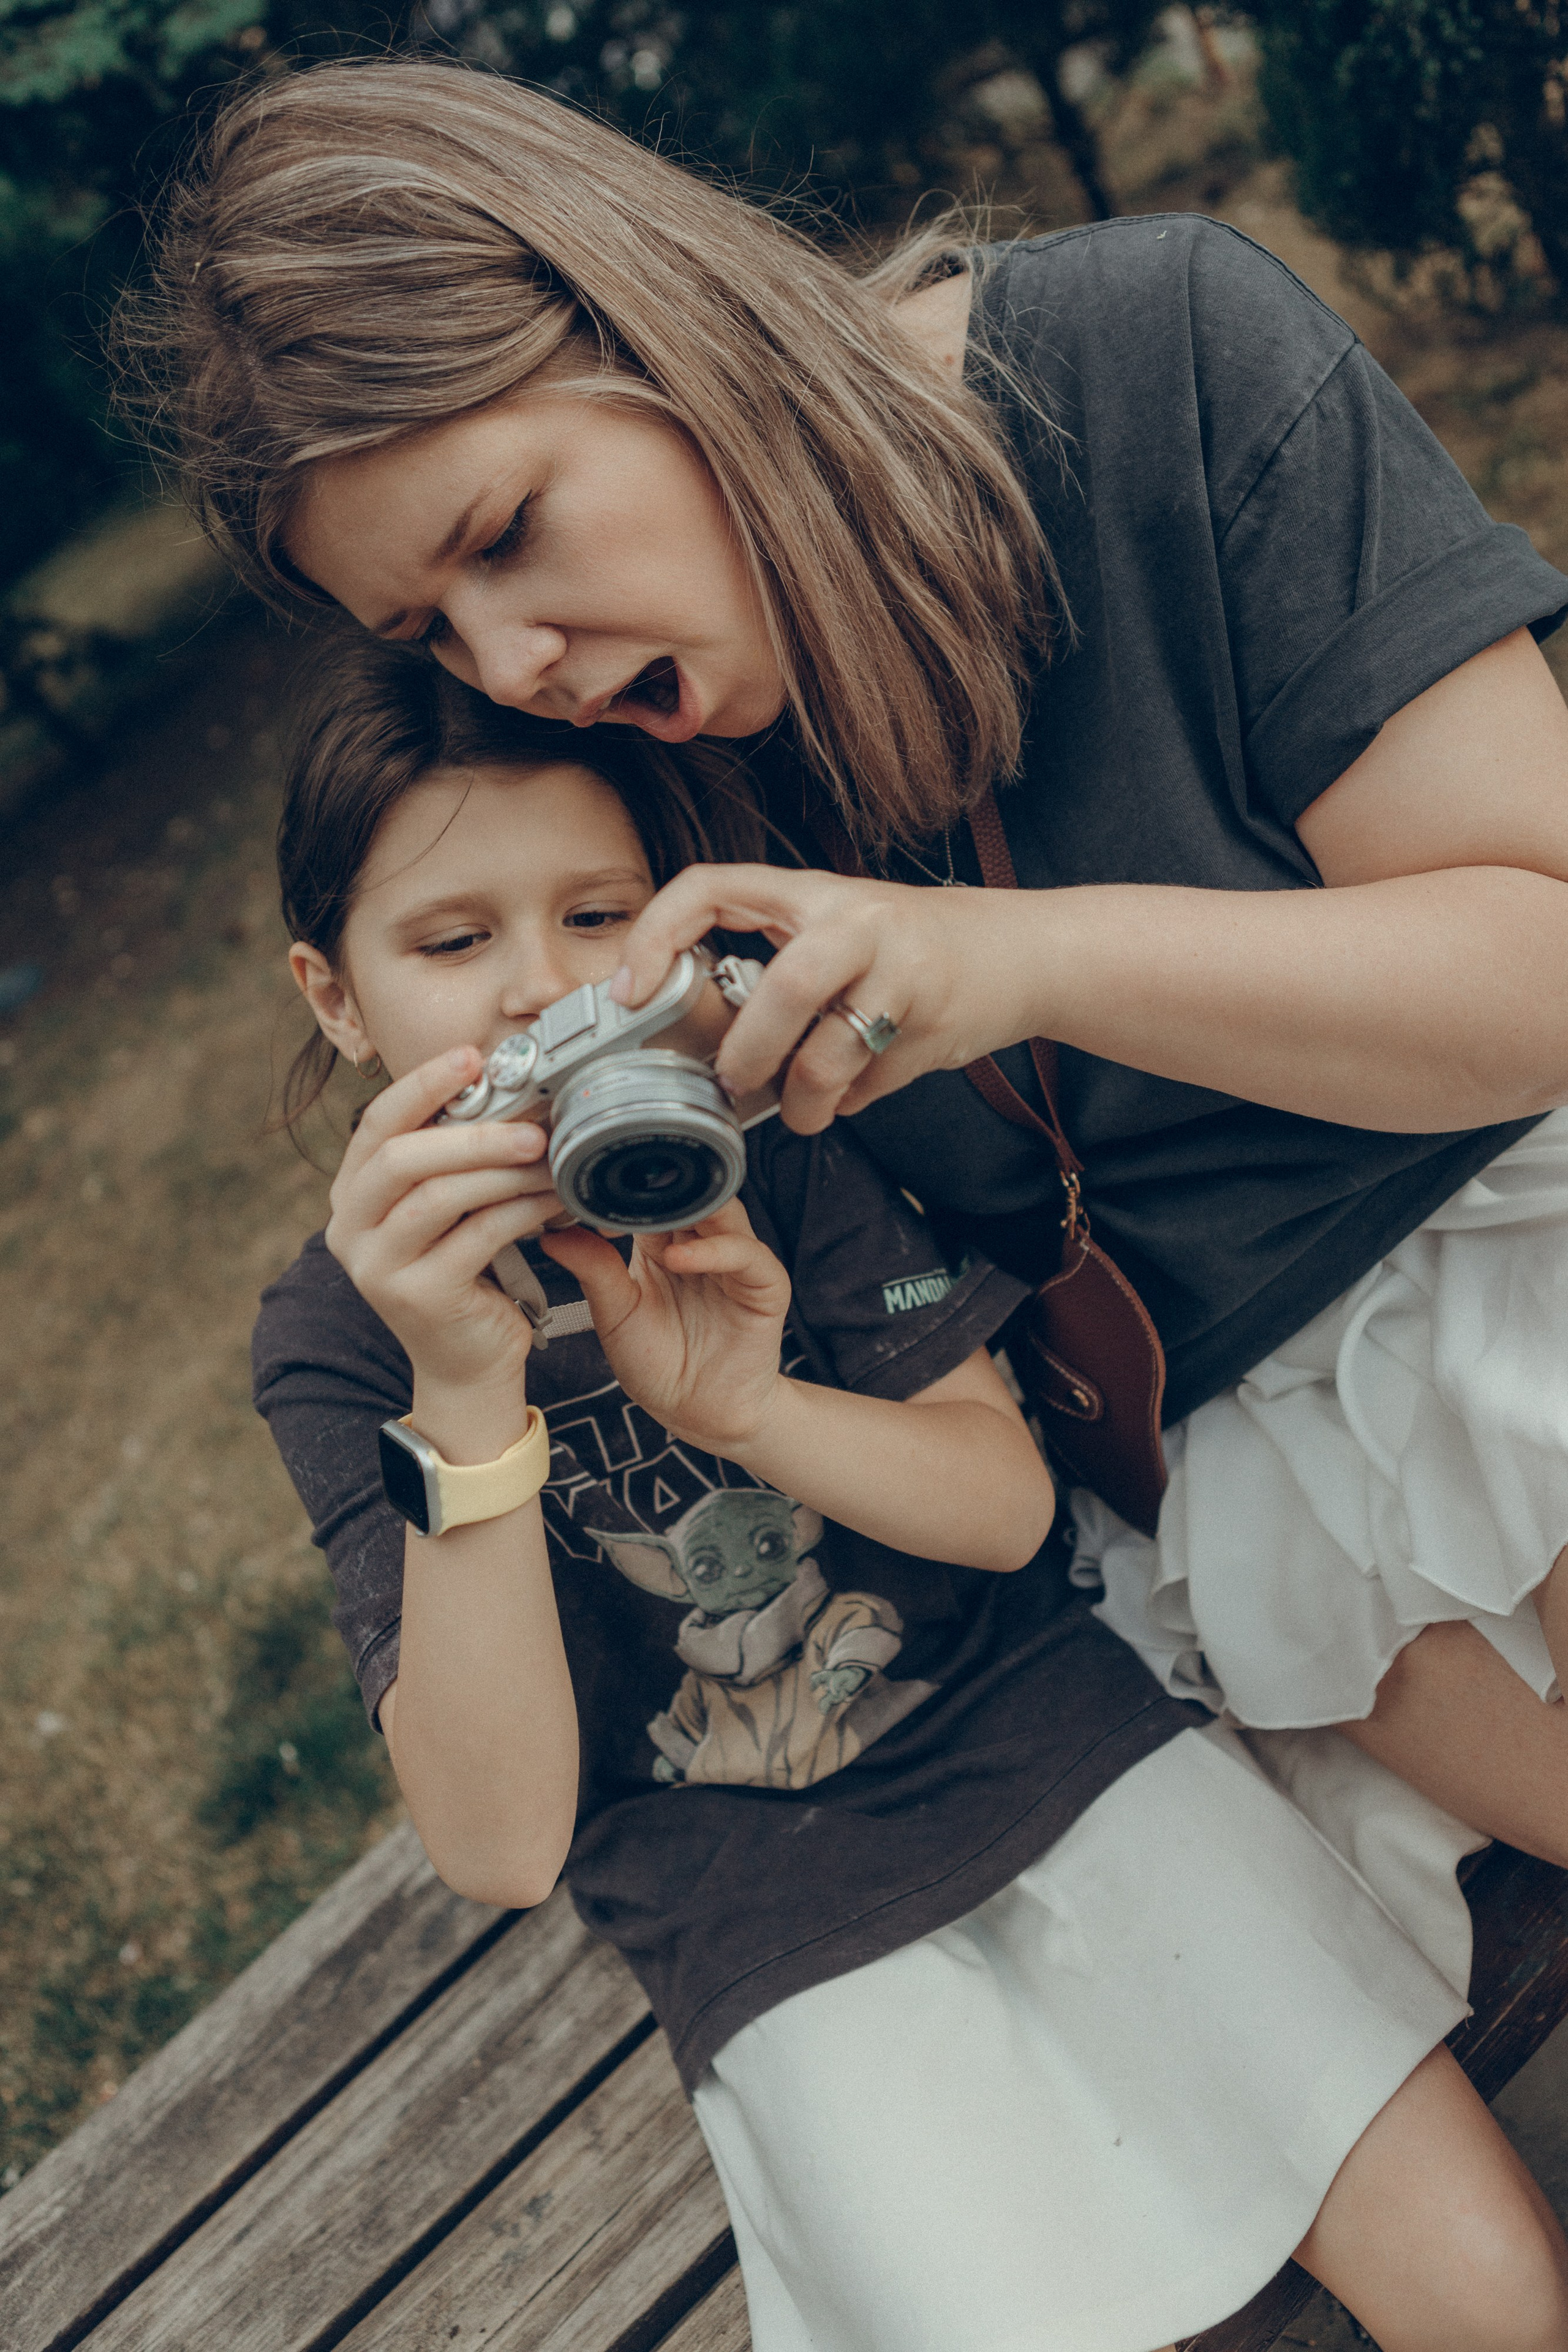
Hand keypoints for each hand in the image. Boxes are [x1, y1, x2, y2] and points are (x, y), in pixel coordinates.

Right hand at [324, 1046, 562, 1396]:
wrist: (468, 1364)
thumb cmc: (466, 1273)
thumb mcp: (446, 1208)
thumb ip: (450, 1159)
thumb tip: (502, 1088)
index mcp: (352, 1194)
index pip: (377, 1124)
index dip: (423, 1084)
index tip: (472, 1057)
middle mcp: (350, 1229)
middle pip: (402, 1157)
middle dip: (472, 1133)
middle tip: (532, 1125)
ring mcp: (378, 1266)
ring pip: (439, 1196)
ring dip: (502, 1171)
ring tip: (549, 1159)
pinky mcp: (418, 1297)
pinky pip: (476, 1236)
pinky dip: (519, 1212)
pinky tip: (551, 1201)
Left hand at [541, 1199, 789, 1452]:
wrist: (696, 1413)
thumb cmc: (657, 1363)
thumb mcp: (614, 1314)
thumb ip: (593, 1269)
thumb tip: (551, 1233)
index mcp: (663, 1243)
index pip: (655, 1195)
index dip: (629, 1189)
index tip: (595, 1199)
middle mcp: (703, 1244)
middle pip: (694, 1192)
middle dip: (664, 1186)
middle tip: (626, 1190)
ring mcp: (736, 1261)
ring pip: (724, 1211)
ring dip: (691, 1210)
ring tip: (654, 1221)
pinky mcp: (765, 1284)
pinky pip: (748, 1254)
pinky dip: (716, 1250)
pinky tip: (680, 1260)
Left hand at [610, 864, 1035, 1132]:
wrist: (1024, 951)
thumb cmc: (913, 945)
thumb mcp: (840, 931)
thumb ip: (779, 968)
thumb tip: (710, 1043)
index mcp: (813, 893)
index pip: (712, 886)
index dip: (658, 934)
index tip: (630, 991)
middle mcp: (858, 921)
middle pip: (786, 987)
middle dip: (750, 1051)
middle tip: (733, 1082)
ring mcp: (902, 970)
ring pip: (830, 1052)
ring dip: (802, 1100)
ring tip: (799, 1111)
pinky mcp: (933, 1021)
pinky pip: (869, 1081)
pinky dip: (849, 1101)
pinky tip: (854, 1091)